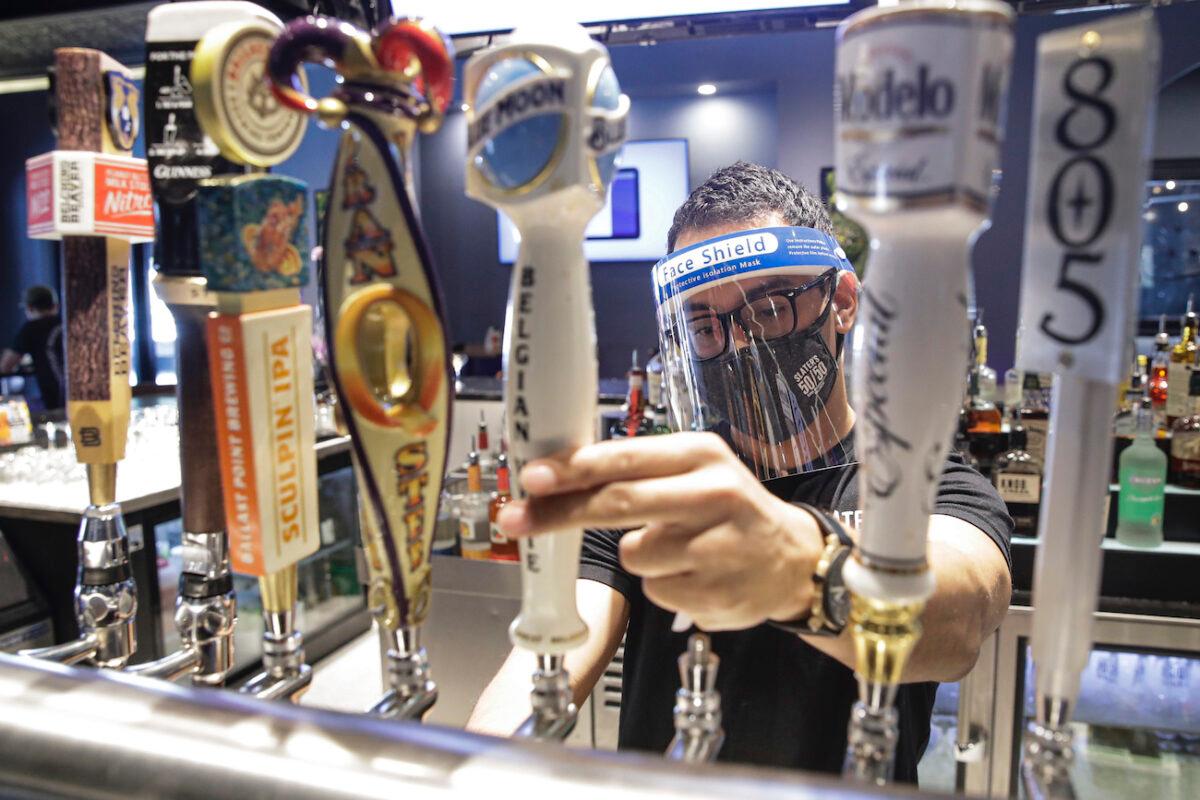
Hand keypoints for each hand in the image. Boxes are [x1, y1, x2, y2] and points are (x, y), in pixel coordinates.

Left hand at [497, 432, 823, 630]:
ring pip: (633, 554)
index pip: (625, 459)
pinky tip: (695, 574)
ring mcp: (718, 546)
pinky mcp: (717, 592)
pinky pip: (655, 590)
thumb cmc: (728, 510)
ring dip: (638, 554)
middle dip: (559, 513)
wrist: (793, 561)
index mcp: (701, 455)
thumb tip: (559, 475)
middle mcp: (714, 493)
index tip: (531, 477)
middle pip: (619, 503)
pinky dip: (663, 585)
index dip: (573, 469)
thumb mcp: (694, 471)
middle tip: (515, 518)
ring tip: (679, 548)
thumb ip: (637, 470)